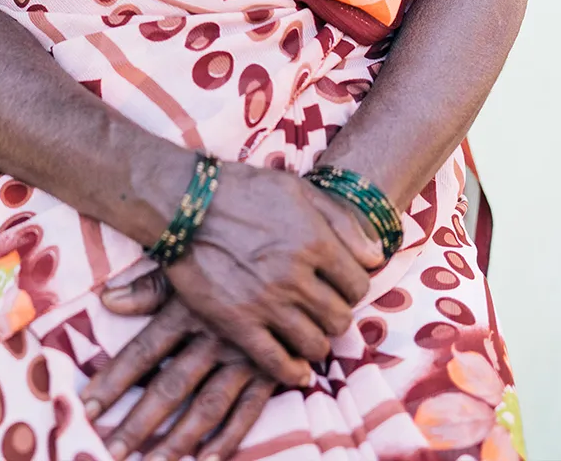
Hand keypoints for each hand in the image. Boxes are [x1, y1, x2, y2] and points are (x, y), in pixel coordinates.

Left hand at [82, 273, 276, 460]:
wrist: (295, 256)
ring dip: (178, 440)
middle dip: (138, 424)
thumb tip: (107, 299)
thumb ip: (151, 288)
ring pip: (205, 406)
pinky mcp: (271, 369)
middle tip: (111, 452)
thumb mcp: (193, 265)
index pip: (142, 352)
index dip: (113, 381)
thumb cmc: (234, 257)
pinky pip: (248, 411)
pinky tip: (207, 460)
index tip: (86, 409)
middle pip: (169, 388)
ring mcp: (243, 356)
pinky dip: (228, 438)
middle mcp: (213, 336)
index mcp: (188, 309)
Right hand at [164, 164, 381, 385]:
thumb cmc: (241, 189)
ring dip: (316, 343)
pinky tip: (296, 369)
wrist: (183, 204)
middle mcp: (296, 275)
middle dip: (336, 315)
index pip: (359, 284)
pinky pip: (277, 363)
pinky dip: (292, 372)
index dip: (352, 288)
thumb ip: (341, 221)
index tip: (338, 286)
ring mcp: (268, 302)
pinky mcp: (238, 322)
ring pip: (315, 344)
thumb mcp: (297, 190)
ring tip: (307, 332)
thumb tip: (377, 257)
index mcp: (315, 240)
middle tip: (321, 308)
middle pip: (340, 318)